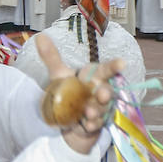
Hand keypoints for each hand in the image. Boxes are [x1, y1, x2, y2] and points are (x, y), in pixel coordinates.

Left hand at [34, 34, 119, 154]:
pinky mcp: (95, 124)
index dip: (114, 66)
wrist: (66, 119)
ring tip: (88, 112)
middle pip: (106, 91)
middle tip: (101, 93)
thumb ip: (51, 57)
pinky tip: (88, 125)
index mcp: (92, 78)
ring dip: (96, 110)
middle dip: (105, 93)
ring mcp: (99, 109)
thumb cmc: (68, 92)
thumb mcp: (58, 75)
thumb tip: (40, 36)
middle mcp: (99, 92)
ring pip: (102, 109)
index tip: (122, 63)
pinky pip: (97, 125)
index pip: (105, 70)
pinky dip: (93, 125)